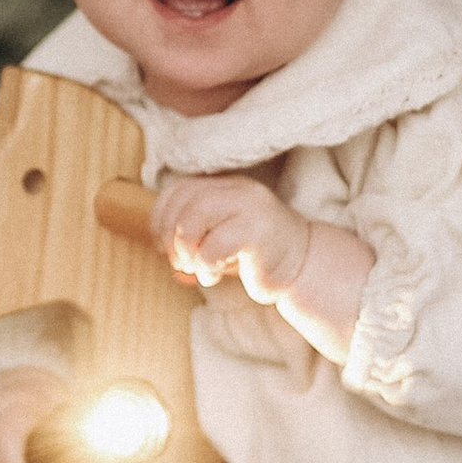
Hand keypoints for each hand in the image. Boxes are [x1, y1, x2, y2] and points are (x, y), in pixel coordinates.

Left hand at [152, 174, 312, 307]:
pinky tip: (212, 276)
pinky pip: (215, 244)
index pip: (180, 189)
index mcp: (228, 187)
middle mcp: (240, 191)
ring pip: (197, 214)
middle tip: (179, 261)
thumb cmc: (255, 257)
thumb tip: (158, 244)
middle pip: (186, 200)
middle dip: (172, 235)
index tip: (161, 244)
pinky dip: (204, 264)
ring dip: (186, 248)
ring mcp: (252, 208)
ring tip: (195, 267)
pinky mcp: (259, 233)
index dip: (161, 216)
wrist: (302, 269)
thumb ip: (192, 234)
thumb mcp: (219, 238)